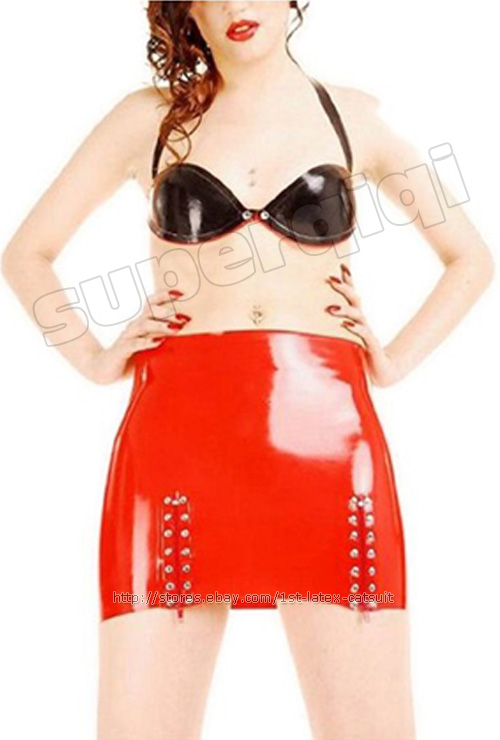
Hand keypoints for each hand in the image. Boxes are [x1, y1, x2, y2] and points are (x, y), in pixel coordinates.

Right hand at [84, 288, 190, 384]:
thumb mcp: (150, 345)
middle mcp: (134, 326)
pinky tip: (157, 342)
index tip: (181, 294)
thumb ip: (164, 338)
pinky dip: (146, 342)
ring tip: (175, 328)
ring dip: (160, 325)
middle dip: (167, 312)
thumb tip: (187, 333)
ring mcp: (127, 337)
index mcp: (141, 322)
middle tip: (184, 318)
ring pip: (143, 325)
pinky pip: (134, 344)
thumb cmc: (132, 357)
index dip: (164, 296)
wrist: (104, 370)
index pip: (151, 303)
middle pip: (149, 311)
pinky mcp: (122, 350)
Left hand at [324, 264, 401, 386]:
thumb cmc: (360, 354)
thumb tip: (316, 319)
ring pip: (357, 316)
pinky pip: (363, 334)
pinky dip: (355, 329)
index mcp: (357, 319)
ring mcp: (367, 332)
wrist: (382, 371)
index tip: (342, 265)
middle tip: (331, 279)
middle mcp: (362, 322)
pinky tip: (346, 325)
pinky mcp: (370, 345)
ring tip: (331, 308)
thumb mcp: (344, 339)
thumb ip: (332, 330)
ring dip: (344, 310)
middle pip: (355, 300)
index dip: (348, 281)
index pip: (352, 296)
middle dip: (344, 288)